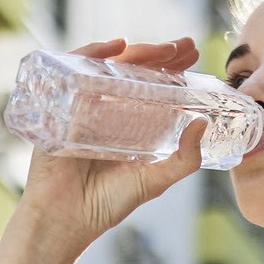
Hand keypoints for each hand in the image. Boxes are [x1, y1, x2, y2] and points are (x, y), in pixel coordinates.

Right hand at [16, 35, 209, 253]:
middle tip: (185, 46)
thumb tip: (204, 124)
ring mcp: (83, 105)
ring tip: (164, 49)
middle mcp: (107, 110)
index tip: (193, 54)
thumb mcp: (154, 179)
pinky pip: (75, 71)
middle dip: (160, 55)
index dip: (172, 68)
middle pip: (134, 71)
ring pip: (110, 67)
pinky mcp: (59, 105)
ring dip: (137, 52)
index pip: (152, 87)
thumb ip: (184, 159)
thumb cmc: (107, 203)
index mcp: (129, 125)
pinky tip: (117, 47)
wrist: (66, 218)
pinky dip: (94, 53)